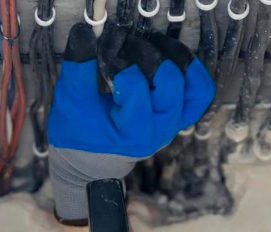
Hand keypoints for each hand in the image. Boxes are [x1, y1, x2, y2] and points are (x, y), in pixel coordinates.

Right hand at [46, 23, 213, 222]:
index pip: (133, 81)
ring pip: (192, 83)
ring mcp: (173, 122)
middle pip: (168, 79)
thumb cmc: (80, 132)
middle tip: (124, 44)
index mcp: (130, 131)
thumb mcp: (70, 104)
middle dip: (145, 53)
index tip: (101, 52)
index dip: (115, 58)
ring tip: (150, 44)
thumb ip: (78, 69)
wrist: (94, 159)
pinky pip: (200, 91)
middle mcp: (158, 130)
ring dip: (173, 56)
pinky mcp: (181, 115)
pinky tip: (170, 57)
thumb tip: (85, 33)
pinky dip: (191, 70)